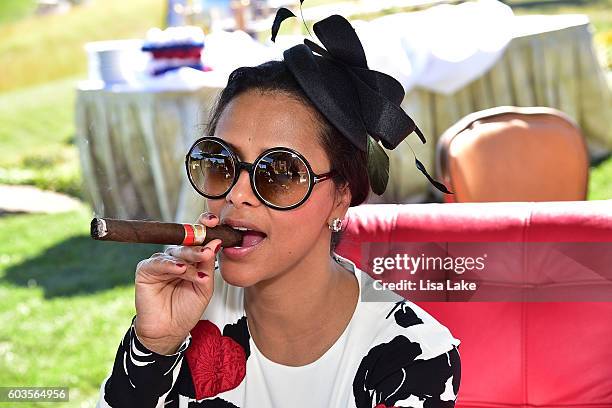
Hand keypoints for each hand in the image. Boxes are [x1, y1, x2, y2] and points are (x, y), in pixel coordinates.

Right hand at [133, 212, 221, 353]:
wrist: (170, 330)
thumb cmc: (186, 309)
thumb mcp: (204, 286)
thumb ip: (208, 264)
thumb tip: (215, 242)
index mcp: (191, 259)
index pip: (197, 238)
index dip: (204, 227)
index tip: (214, 221)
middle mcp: (176, 257)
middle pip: (187, 244)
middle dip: (198, 248)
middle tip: (208, 253)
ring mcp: (161, 262)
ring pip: (175, 253)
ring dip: (188, 260)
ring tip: (198, 273)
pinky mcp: (145, 270)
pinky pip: (158, 263)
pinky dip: (170, 265)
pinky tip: (180, 269)